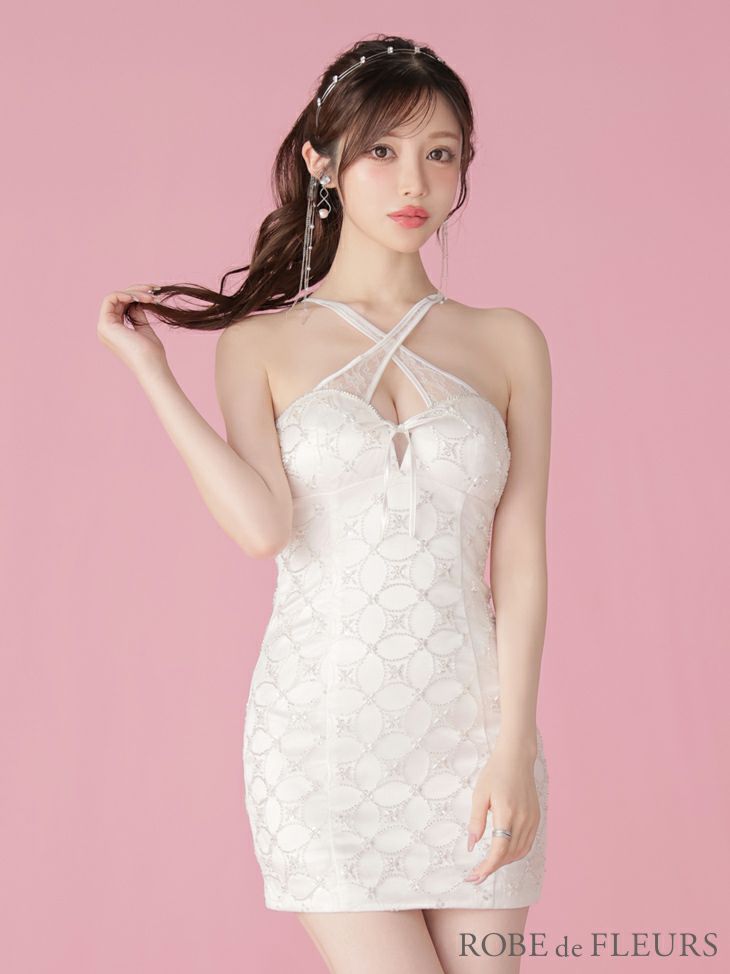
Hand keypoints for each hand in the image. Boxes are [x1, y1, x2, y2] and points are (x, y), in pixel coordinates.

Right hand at [97, 283, 167, 375]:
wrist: (152, 367)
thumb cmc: (152, 354)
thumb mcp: (144, 329)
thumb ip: (136, 314)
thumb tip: (135, 300)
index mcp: (115, 330)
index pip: (122, 304)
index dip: (137, 295)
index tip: (154, 294)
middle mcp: (106, 328)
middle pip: (118, 299)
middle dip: (137, 290)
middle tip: (155, 290)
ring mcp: (104, 327)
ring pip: (115, 296)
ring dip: (134, 292)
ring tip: (151, 296)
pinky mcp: (105, 325)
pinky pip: (110, 298)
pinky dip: (125, 294)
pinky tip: (140, 298)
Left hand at [464, 741, 539, 884]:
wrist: (516, 758)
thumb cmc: (495, 773)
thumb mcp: (479, 795)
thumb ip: (476, 821)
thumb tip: (471, 846)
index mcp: (506, 813)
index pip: (499, 850)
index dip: (486, 867)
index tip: (474, 876)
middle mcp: (523, 819)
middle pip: (508, 855)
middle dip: (492, 868)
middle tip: (475, 874)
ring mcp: (532, 819)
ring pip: (520, 852)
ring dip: (504, 862)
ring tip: (487, 865)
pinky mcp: (536, 818)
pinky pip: (527, 843)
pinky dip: (515, 853)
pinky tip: (503, 853)